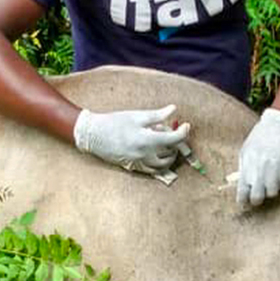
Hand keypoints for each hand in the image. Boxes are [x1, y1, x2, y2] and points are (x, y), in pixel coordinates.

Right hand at [73, 106, 189, 173]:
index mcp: (147, 140)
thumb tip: (174, 109)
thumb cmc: (115, 122)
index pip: (174, 139)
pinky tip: (157, 154)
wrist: (94, 135)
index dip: (183, 132)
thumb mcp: (137, 116)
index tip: (186, 125)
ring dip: (169, 156)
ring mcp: (139, 163)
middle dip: (176, 144)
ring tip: (167, 145)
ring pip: (162, 166)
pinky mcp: (133, 167)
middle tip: (174, 133)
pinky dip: (159, 164)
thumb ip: (157, 115)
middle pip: (170, 154)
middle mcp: (145, 155)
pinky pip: (152, 171)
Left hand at [238, 108, 279, 206]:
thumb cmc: (259, 139)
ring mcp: (275, 169)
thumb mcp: (245, 152)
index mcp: (247, 165)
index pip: (242, 191)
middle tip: (258, 196)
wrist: (277, 127)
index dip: (243, 200)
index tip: (244, 202)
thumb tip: (241, 187)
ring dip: (272, 190)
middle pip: (258, 197)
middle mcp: (261, 169)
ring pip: (273, 192)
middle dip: (257, 199)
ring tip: (270, 181)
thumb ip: (243, 169)